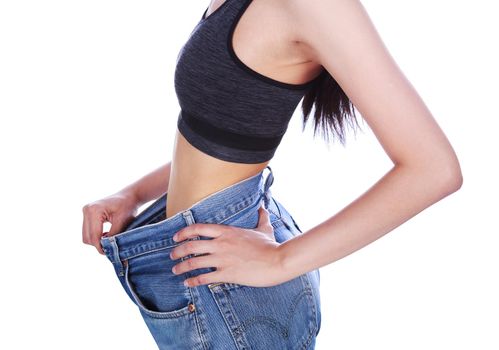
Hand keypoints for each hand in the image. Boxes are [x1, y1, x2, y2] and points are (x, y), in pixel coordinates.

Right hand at [82, 191, 138, 254]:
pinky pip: (88, 231)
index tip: (108, 253)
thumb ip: (112, 235)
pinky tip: (106, 234)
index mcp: (94, 210)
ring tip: (109, 240)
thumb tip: (105, 248)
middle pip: (87, 237)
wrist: (129, 196)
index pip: (93, 235)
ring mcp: (86, 211)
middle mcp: (87, 209)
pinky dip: (96, 235)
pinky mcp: (87, 214)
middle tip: (110, 249)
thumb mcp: (122, 223)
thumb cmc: (128, 207)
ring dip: (96, 241)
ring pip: (86, 235)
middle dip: (97, 245)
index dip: (100, 247)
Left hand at [170, 204, 284, 287]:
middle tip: (172, 256)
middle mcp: (221, 243)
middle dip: (177, 251)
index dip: (183, 232)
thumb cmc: (271, 245)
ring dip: (181, 267)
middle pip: (191, 245)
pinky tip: (188, 283)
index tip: (175, 237)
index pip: (198, 228)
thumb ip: (261, 216)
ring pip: (193, 262)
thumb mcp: (265, 228)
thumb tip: (263, 206)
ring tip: (175, 270)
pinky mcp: (226, 274)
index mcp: (227, 231)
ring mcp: (222, 259)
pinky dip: (193, 281)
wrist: (277, 261)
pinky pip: (204, 278)